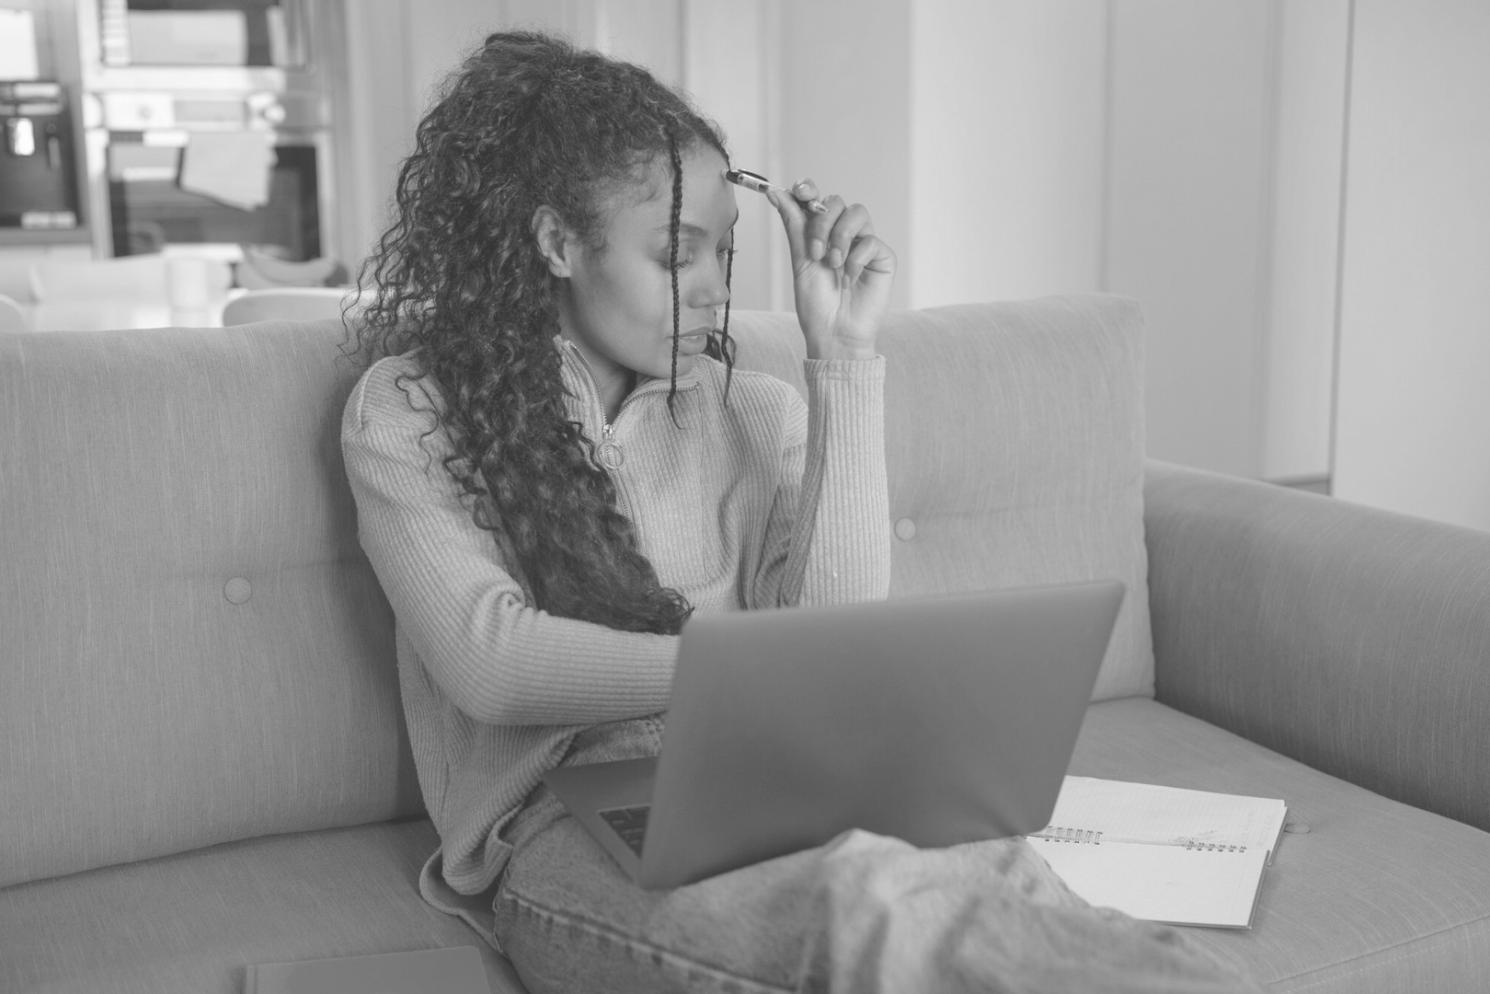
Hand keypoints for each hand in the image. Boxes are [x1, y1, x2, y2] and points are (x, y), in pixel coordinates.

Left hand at [766, 178, 895, 360]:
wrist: (834, 332)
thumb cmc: (816, 303)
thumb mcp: (800, 260)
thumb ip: (793, 225)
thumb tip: (776, 193)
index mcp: (821, 233)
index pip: (818, 199)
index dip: (809, 189)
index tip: (800, 191)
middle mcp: (843, 235)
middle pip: (837, 202)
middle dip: (823, 223)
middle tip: (815, 252)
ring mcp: (864, 244)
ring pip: (857, 213)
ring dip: (840, 237)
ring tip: (832, 264)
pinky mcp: (883, 258)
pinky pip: (871, 241)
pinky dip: (856, 259)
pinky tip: (849, 278)